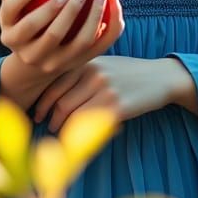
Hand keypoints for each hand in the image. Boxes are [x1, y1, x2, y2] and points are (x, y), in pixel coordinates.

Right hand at [0, 0, 124, 84]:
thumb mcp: (11, 9)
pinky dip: (111, 26)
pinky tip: (114, 3)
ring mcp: (55, 63)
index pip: (15, 15)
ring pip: (79, 43)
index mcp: (11, 35)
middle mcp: (31, 54)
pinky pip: (99, 46)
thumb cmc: (24, 22)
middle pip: (51, 34)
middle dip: (68, 12)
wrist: (37, 63)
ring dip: (93, 18)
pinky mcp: (77, 63)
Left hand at [32, 56, 172, 133]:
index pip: (54, 84)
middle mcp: (94, 74)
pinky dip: (80, 132)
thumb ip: (80, 72)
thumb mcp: (103, 63)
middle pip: (60, 102)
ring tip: (60, 132)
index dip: (42, 102)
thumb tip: (50, 92)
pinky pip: (90, 124)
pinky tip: (79, 135)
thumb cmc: (127, 72)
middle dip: (50, 118)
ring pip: (72, 115)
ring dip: (62, 127)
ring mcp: (106, 91)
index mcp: (86, 62)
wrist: (160, 77)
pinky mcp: (118, 107)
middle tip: (47, 126)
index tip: (37, 113)